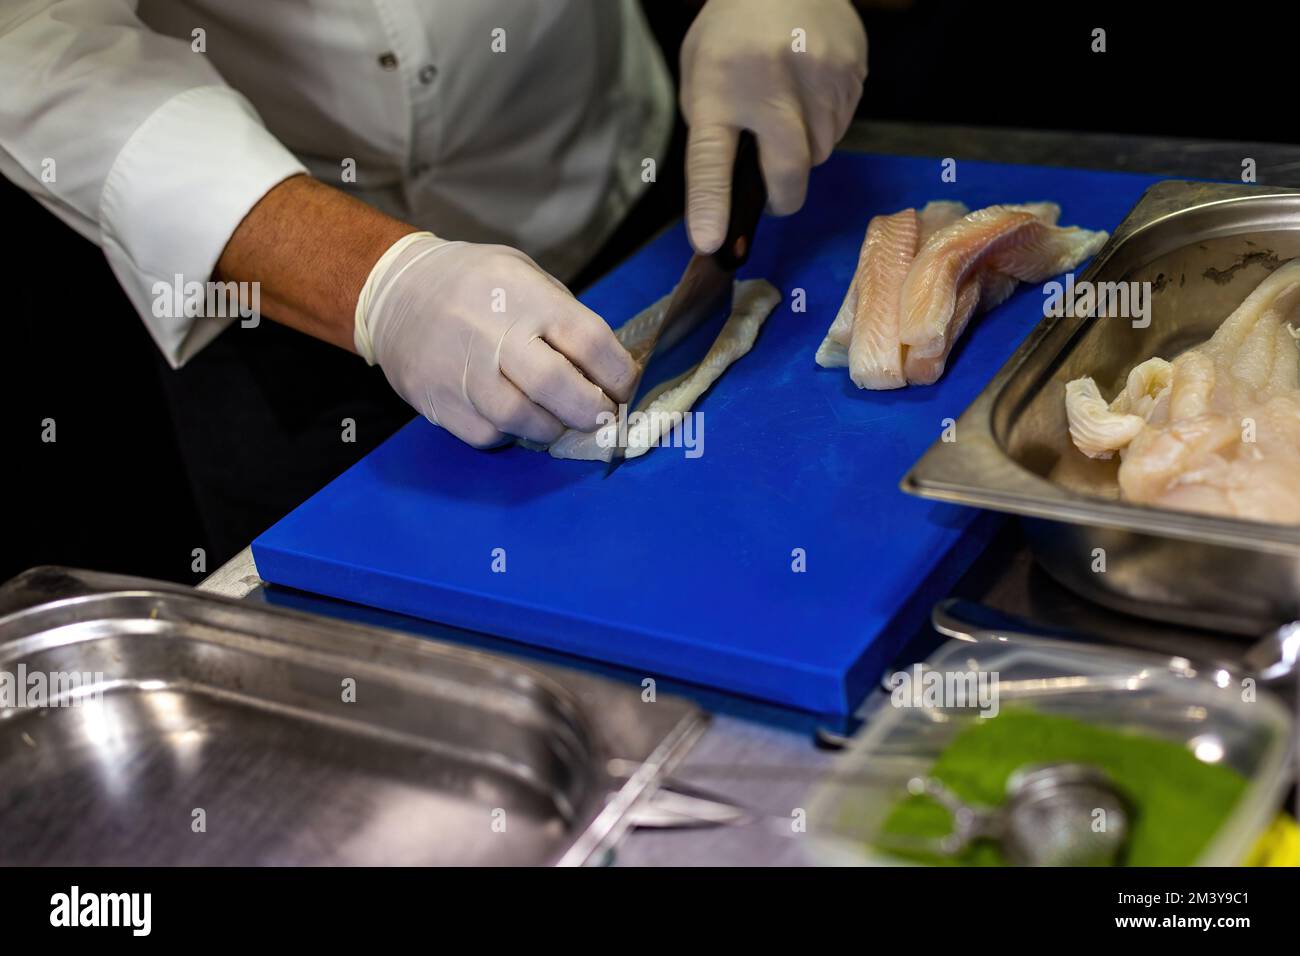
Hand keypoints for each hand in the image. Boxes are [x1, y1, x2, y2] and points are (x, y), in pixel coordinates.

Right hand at [355, 234, 636, 446]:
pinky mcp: (437, 401)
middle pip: (556, 386)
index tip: (627, 388)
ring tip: (558, 419)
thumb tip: (609, 370)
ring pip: (521, 419)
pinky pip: (488, 434)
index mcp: (523, 295)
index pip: (587, 341)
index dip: (618, 374)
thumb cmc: (475, 284)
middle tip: (601, 415)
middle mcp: (491, 332)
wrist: (393, 291)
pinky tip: (514, 417)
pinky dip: (510, 433)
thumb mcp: (525, 275)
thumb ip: (564, 318)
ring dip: (552, 428)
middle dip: (591, 410)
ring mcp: (460, 370)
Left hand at [680, 0, 866, 252]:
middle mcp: (768, 83)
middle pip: (788, 171)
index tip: (711, 242)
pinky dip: (826, 122)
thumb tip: (728, 203)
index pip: (710, 160)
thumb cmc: (731, 34)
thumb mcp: (701, 77)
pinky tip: (810, 90)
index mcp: (717, 89)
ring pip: (821, 153)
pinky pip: (843, 125)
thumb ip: (713, 135)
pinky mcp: (852, 70)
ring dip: (805, 149)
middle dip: (783, 196)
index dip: (711, 206)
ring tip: (788, 110)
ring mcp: (817, 75)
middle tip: (776, 195)